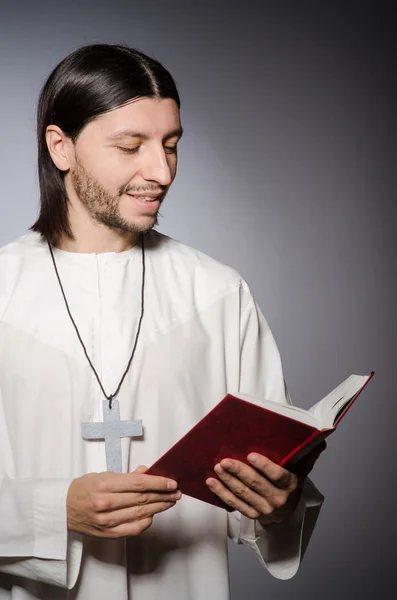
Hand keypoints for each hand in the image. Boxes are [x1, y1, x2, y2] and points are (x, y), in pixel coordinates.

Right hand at [67, 465, 180, 537]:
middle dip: (163, 495)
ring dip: (159, 507)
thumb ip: (127, 476)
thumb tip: (146, 472)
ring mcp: (107, 520)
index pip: (138, 484)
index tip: (171, 483)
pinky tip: (153, 514)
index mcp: (105, 485)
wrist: (62, 509)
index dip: (158, 483)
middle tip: (176, 493)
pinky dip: (146, 521)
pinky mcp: (108, 533)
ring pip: (140, 514)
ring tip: (170, 502)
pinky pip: (133, 529)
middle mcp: (106, 503)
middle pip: (142, 499)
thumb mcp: (103, 475)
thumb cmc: (83, 489)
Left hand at [206, 442, 325, 524]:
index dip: (264, 466)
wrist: (287, 511)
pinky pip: (235, 504)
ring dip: (228, 481)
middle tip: (225, 460)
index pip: (278, 475)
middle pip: (256, 485)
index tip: (251, 455)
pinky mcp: (252, 515)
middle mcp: (278, 499)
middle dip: (239, 472)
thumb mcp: (302, 468)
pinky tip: (212, 483)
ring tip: (217, 468)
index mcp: (291, 485)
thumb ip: (308, 453)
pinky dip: (222, 493)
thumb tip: (321, 437)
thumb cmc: (291, 482)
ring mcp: (264, 509)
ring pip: (243, 494)